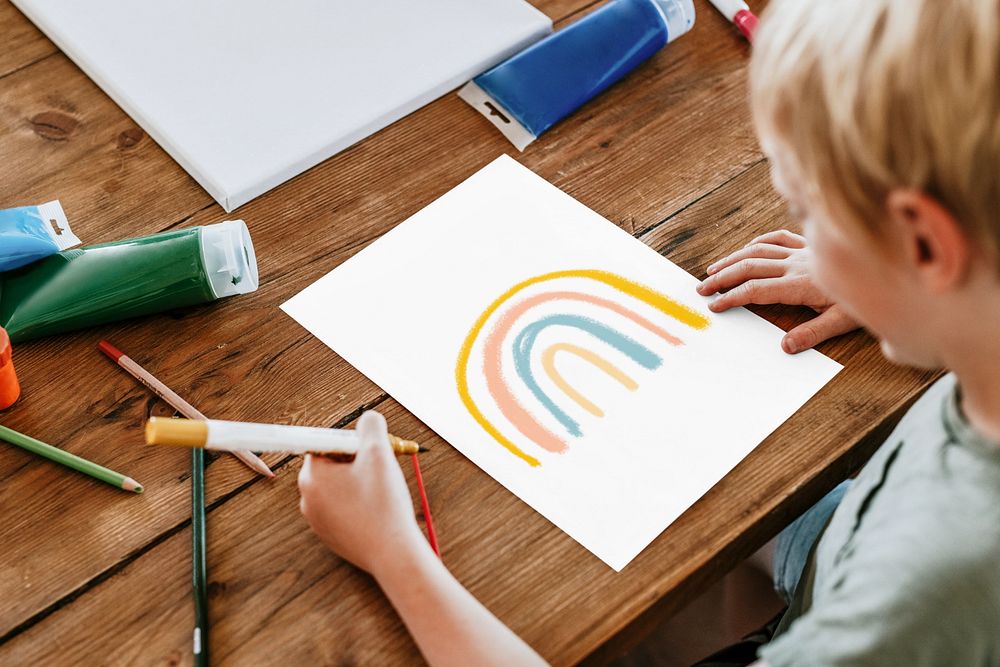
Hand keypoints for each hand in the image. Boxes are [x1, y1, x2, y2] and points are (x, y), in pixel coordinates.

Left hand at [298, 411, 425, 574]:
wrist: (392, 553)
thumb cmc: (383, 503)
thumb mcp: (379, 453)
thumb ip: (371, 426)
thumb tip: (367, 418)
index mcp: (312, 475)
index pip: (325, 443)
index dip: (351, 444)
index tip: (369, 452)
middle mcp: (308, 498)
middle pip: (331, 465)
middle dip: (355, 462)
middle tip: (379, 469)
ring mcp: (317, 520)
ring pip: (339, 488)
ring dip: (359, 483)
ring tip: (381, 492)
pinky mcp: (331, 536)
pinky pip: (343, 510)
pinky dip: (359, 505)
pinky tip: (378, 510)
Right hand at [696, 230, 858, 352]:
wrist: (890, 267)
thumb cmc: (869, 296)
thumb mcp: (843, 321)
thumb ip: (813, 333)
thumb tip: (785, 346)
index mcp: (801, 284)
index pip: (756, 290)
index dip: (732, 296)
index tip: (714, 304)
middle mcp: (797, 263)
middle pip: (750, 267)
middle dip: (723, 277)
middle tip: (702, 287)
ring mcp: (803, 251)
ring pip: (759, 250)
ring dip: (733, 259)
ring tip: (713, 269)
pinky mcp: (810, 245)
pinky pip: (778, 237)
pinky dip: (759, 242)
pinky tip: (748, 248)